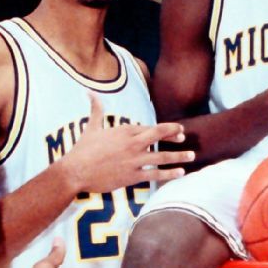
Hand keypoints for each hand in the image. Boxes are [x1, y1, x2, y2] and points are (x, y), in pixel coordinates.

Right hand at [62, 94, 193, 193]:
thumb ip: (96, 109)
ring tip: (192, 156)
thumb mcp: (92, 126)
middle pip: (160, 136)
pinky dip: (169, 174)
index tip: (178, 131)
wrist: (75, 171)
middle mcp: (133, 143)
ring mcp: (134, 160)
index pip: (151, 127)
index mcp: (125, 130)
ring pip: (162, 157)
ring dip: (179, 156)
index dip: (167, 129)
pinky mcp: (132, 176)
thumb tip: (89, 91)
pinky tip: (180, 173)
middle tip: (185, 138)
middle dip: (175, 135)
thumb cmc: (83, 150)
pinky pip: (155, 174)